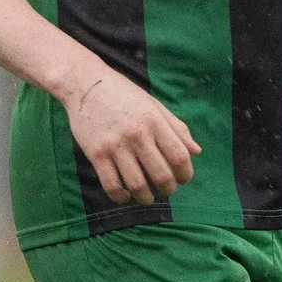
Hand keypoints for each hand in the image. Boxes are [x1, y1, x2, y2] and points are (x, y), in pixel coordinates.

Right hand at [63, 69, 200, 204]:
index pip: (179, 156)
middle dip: (168, 189)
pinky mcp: (96, 153)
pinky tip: (125, 195)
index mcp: (154, 121)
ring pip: (137, 184)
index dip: (186, 174)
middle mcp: (137, 134)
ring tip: (147, 197)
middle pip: (161, 174)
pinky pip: (111, 184)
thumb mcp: (153, 105)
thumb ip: (176, 128)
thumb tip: (196, 151)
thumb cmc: (123, 94)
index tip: (183, 179)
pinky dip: (120, 196)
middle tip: (167, 190)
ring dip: (146, 198)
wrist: (85, 84)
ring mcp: (115, 145)